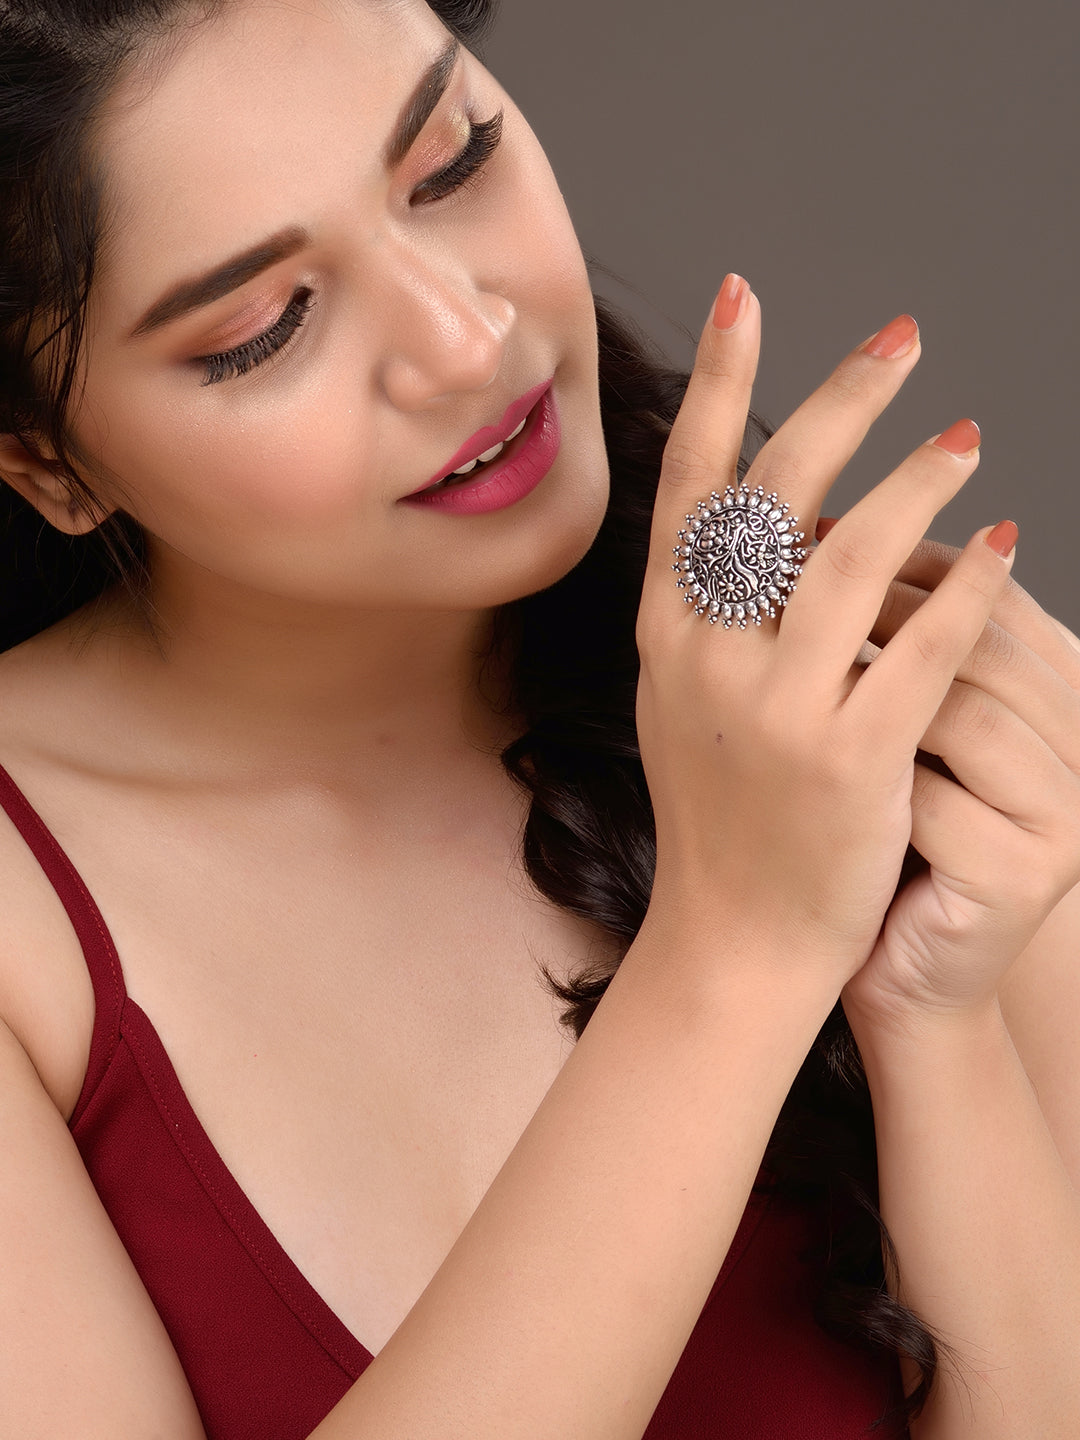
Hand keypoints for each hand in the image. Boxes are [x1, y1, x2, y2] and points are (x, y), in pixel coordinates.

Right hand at [635, 279, 1016, 986]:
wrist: (735, 938)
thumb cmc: (721, 814)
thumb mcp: (684, 699)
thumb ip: (711, 609)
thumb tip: (764, 510)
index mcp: (665, 634)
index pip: (689, 482)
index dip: (720, 381)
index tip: (746, 292)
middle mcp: (707, 657)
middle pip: (777, 494)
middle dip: (840, 401)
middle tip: (903, 341)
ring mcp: (774, 708)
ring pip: (854, 556)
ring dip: (919, 483)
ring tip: (967, 439)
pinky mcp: (848, 758)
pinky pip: (921, 647)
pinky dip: (969, 588)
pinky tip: (1004, 547)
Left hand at [831, 534, 1079, 1028]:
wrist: (890, 956)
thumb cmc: (878, 821)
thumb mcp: (889, 714)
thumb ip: (888, 629)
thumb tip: (813, 520)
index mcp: (1061, 689)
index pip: (989, 594)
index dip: (901, 560)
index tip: (812, 534)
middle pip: (984, 644)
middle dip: (882, 612)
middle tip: (791, 586)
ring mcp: (1067, 816)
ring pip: (965, 715)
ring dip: (872, 688)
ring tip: (794, 669)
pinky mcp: (1027, 880)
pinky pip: (936, 804)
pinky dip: (870, 781)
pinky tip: (813, 767)